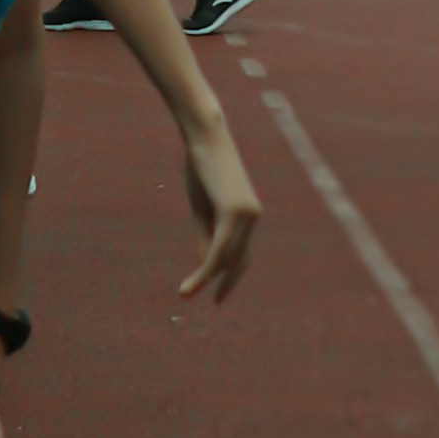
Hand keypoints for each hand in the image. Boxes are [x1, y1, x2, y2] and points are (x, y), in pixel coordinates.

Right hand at [177, 123, 260, 304]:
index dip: (231, 277)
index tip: (219, 297)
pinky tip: (193, 282)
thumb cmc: (200, 166)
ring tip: (186, 293)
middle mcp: (252, 217)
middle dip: (223, 283)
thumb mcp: (201, 207)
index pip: (242, 254)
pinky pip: (219, 250)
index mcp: (247, 214)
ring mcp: (246, 215)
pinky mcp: (234, 212)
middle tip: (207, 301)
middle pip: (238, 260)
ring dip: (206, 279)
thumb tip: (206, 266)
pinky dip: (206, 269)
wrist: (205, 135)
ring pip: (227, 258)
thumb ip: (205, 235)